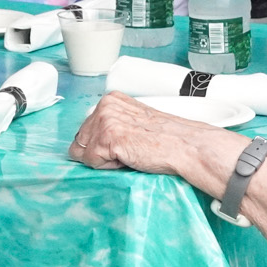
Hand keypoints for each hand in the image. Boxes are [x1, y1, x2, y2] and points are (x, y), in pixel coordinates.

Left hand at [68, 92, 236, 175]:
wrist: (185, 146)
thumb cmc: (164, 139)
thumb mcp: (133, 121)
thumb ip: (112, 123)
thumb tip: (86, 143)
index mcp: (110, 100)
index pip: (86, 130)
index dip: (102, 145)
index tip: (124, 144)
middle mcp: (104, 106)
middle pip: (81, 141)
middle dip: (101, 152)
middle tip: (130, 149)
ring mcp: (105, 120)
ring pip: (84, 153)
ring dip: (105, 160)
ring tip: (131, 152)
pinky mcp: (107, 138)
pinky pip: (92, 162)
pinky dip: (109, 166)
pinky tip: (129, 157)